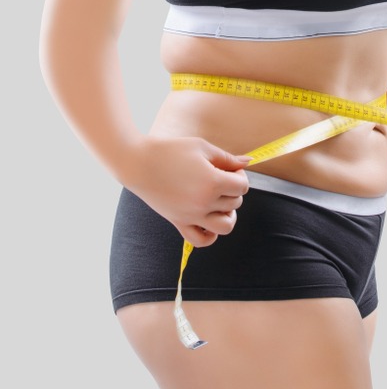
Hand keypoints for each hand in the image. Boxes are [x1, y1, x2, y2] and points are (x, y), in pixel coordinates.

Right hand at [118, 135, 250, 246]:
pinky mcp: (179, 222)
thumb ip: (227, 158)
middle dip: (233, 189)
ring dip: (228, 214)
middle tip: (219, 177)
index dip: (240, 175)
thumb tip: (248, 163)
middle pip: (235, 203)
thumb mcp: (202, 148)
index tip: (229, 168)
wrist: (137, 162)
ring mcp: (191, 216)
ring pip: (225, 226)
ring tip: (219, 202)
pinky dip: (210, 235)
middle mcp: (203, 203)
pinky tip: (208, 219)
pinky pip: (201, 240)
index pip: (242, 186)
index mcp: (212, 183)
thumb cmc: (170, 150)